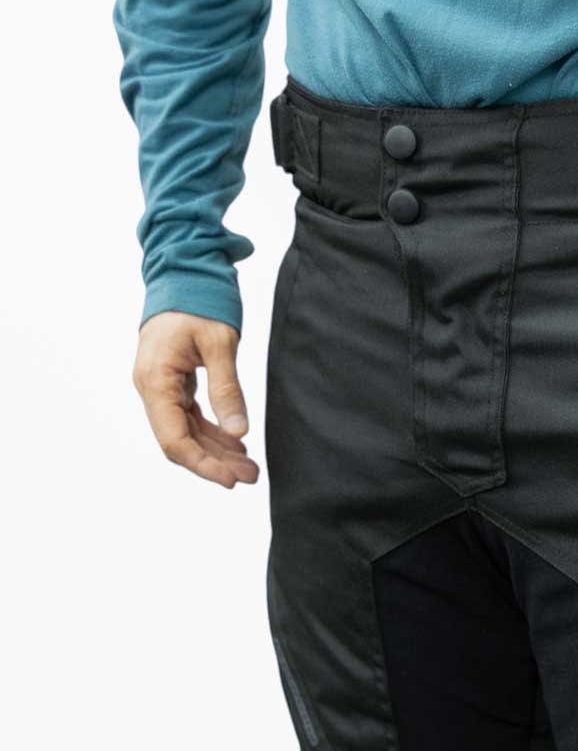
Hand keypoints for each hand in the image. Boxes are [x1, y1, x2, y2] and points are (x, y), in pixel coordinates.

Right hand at [132, 312, 259, 487]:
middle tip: (251, 476)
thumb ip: (227, 389)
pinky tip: (237, 444)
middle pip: (179, 440)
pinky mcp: (173, 382)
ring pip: (186, 431)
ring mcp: (161, 385)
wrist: (184, 270)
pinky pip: (191, 416)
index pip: (174, 438)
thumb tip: (238, 432)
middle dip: (214, 463)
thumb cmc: (199, 300)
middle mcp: (151, 387)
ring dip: (216, 451)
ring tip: (250, 467)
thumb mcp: (219, 343)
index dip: (202, 464)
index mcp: (155, 380)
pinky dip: (213, 432)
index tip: (231, 480)